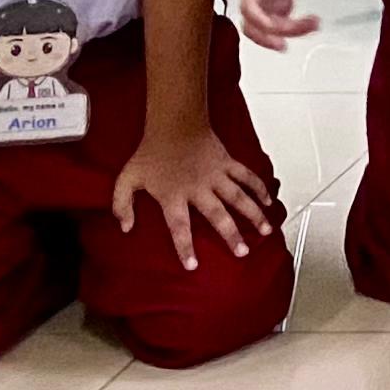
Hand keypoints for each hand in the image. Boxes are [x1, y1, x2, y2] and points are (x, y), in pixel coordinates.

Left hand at [112, 123, 274, 272]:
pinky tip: (268, 201)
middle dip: (231, 235)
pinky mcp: (227, 163)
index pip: (180, 227)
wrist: (173, 123)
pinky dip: (259, 188)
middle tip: (242, 252)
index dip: (185, 247)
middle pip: (218, 216)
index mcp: (174, 196)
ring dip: (253, 214)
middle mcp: (198, 188)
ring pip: (239, 197)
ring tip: (266, 230)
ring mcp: (216, 175)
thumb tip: (125, 228)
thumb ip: (121, 205)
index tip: (193, 266)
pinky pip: (247, 176)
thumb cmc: (150, 151)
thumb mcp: (127, 179)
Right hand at [234, 0, 320, 48]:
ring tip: (314, 24)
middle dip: (268, 37)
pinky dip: (293, 26)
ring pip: (268, 24)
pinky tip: (310, 21)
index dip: (260, 25)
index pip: (249, 8)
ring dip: (287, 31)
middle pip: (254, 23)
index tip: (278, 34)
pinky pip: (280, 19)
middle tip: (289, 44)